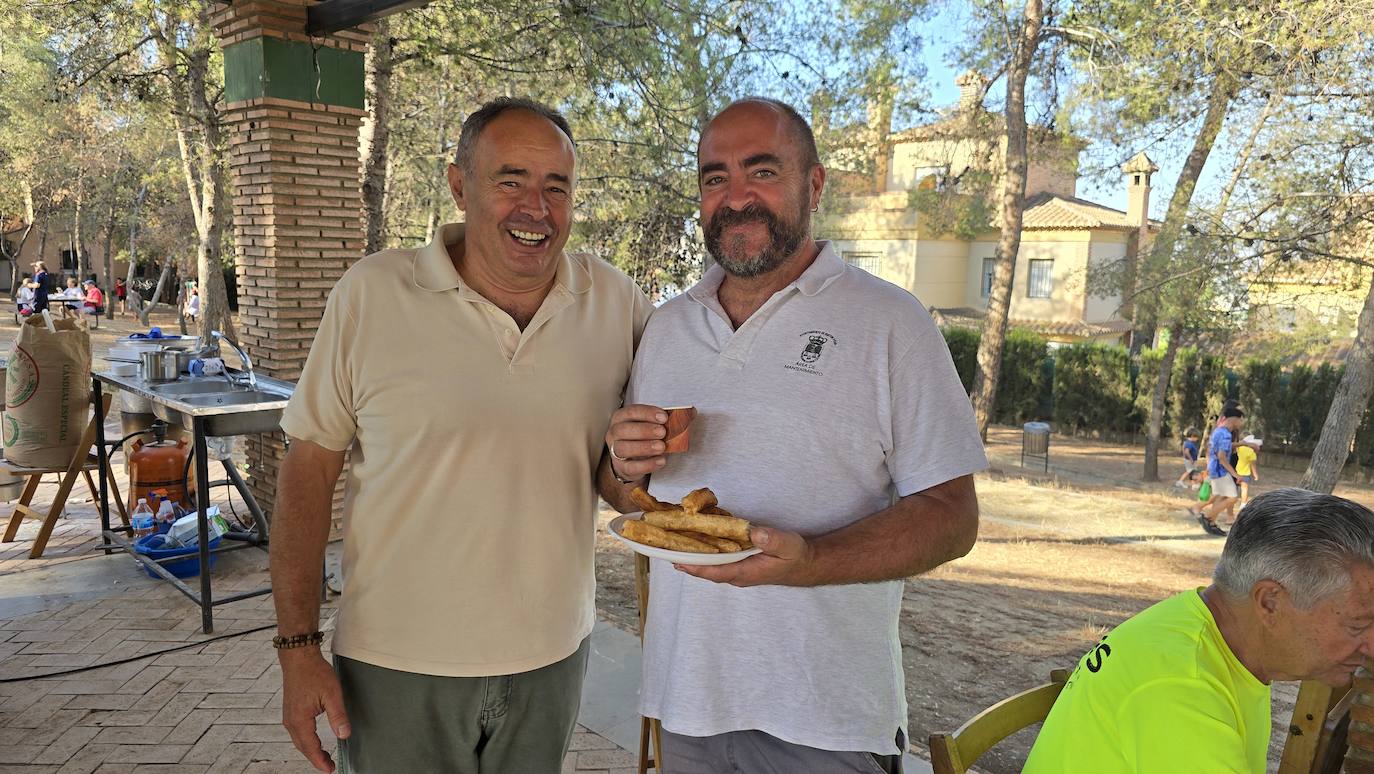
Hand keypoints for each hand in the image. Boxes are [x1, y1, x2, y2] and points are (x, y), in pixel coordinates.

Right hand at [280, 649, 350, 772]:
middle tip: (329, 766)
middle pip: (303, 747)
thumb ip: (338, 716)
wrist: (298, 657)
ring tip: (324, 756)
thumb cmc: (314, 672)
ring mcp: (288, 716)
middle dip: (316, 758)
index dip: (320, 761)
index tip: (329, 769)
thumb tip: (344, 734)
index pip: (310, 747)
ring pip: (299, 740)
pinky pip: (297, 732)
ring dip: (310, 750)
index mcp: (300, 719)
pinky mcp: (290, 711)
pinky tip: (313, 740)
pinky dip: (305, 740)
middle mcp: (291, 720)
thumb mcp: (332, 694)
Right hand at [606, 404, 668, 481]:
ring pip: (624, 448)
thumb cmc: (641, 437)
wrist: (632, 460)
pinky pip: (631, 467)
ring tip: (662, 447)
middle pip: (623, 430)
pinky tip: (661, 461)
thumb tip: (684, 414)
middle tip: (662, 432)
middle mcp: (614, 433)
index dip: (647, 413)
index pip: (631, 412)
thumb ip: (663, 420)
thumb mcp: (650, 424)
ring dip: (645, 447)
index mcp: (621, 418)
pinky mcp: (622, 467)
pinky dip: (647, 464)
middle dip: (644, 430)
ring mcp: (615, 451)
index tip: (663, 417)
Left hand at [675, 527, 817, 586]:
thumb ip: (772, 539)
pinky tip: (693, 539)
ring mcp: (736, 570)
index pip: (712, 571)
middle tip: (662, 547)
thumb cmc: (795, 556)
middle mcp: (736, 574)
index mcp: (744, 572)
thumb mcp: (788, 545)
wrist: (804, 564)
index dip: (693, 566)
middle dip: (684, 559)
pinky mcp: (737, 563)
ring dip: (691, 555)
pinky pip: (715, 559)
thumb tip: (754, 532)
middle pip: (704, 569)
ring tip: (670, 542)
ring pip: (708, 564)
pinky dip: (702, 550)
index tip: (674, 559)